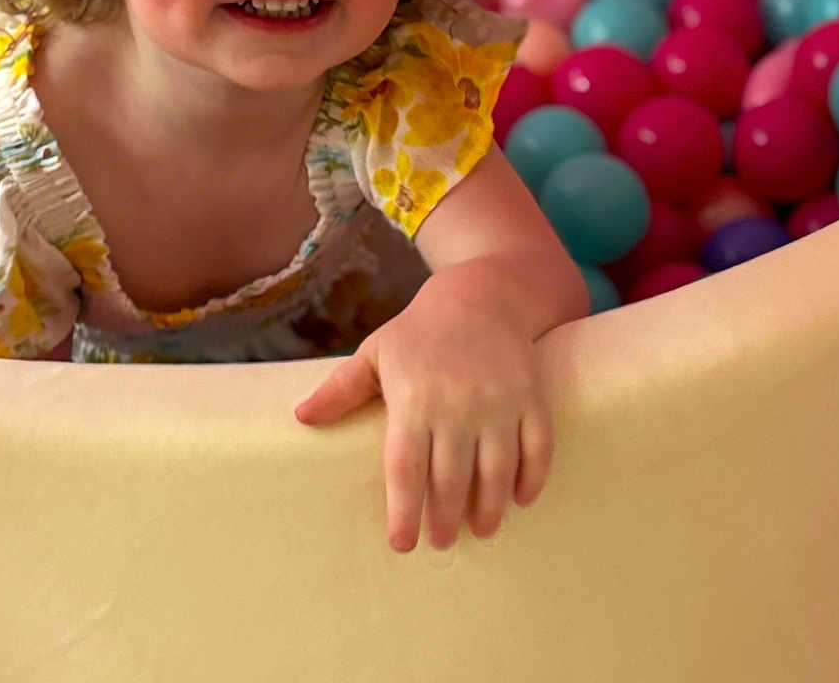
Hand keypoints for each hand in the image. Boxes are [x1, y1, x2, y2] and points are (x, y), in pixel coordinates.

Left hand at [295, 267, 553, 551]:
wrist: (480, 295)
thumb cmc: (420, 331)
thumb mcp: (376, 353)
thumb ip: (341, 390)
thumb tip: (300, 418)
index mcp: (414, 399)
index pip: (406, 469)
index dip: (403, 512)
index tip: (402, 543)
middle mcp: (457, 405)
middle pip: (452, 480)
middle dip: (446, 519)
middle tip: (442, 542)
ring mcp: (499, 402)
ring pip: (497, 472)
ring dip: (490, 509)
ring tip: (481, 530)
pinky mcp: (531, 397)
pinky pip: (538, 448)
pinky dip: (532, 478)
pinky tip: (519, 498)